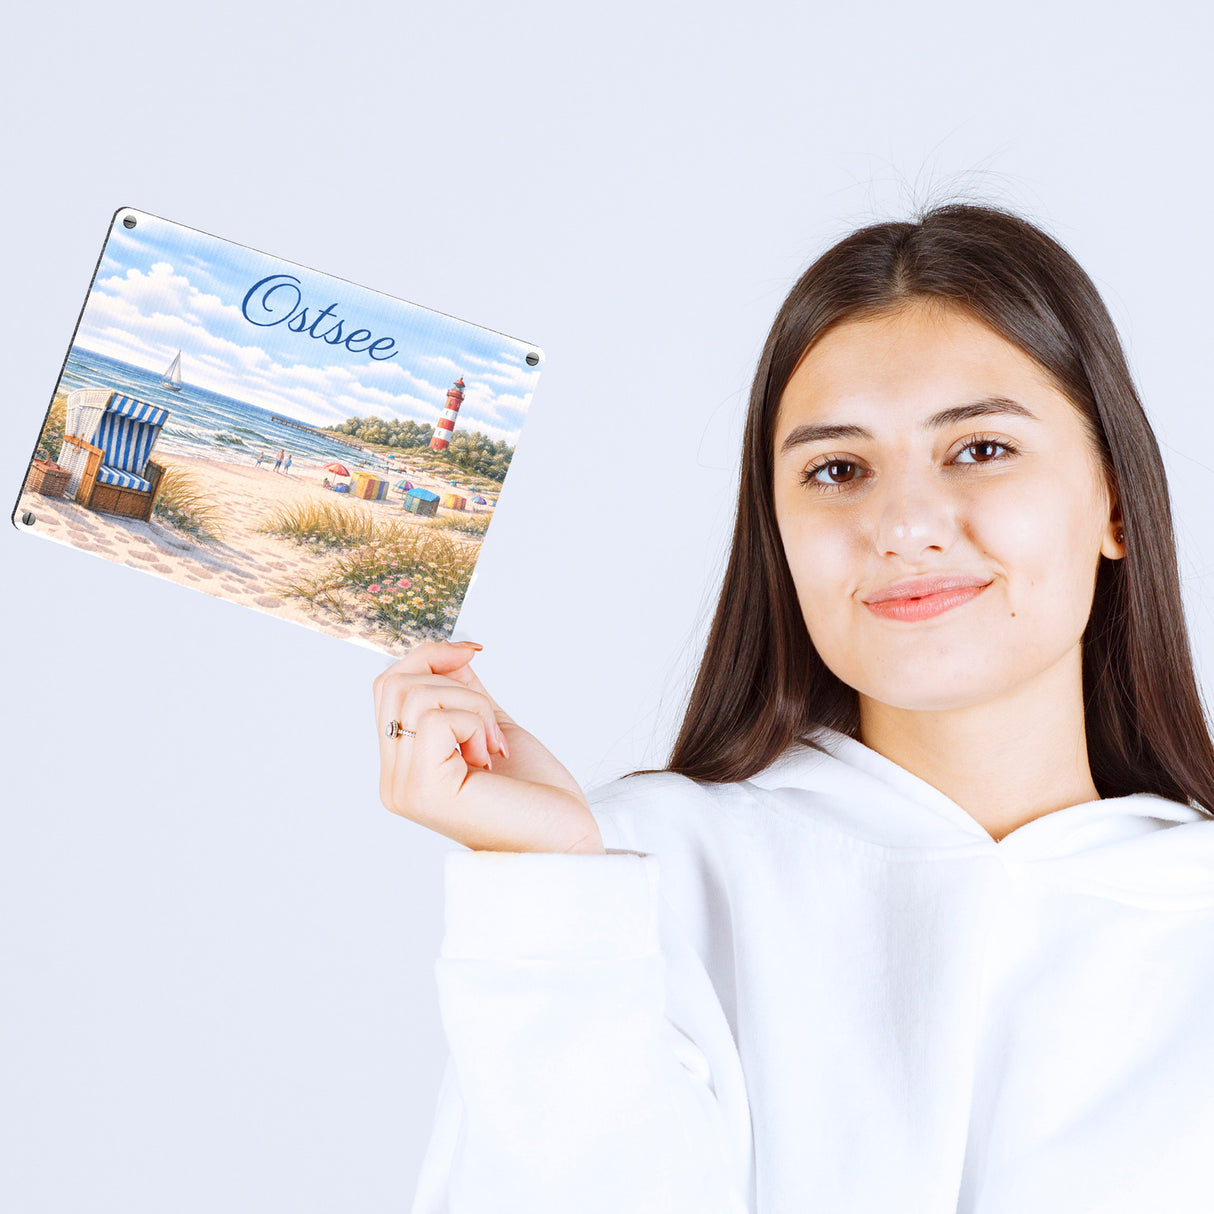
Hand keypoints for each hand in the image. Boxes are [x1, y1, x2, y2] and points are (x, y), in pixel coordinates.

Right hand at [372, 640, 605, 853]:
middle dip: (454, 680)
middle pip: (395, 684)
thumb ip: (464, 692)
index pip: (388, 688)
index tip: (471, 651)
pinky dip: (474, 722)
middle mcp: (394, 781)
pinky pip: (436, 718)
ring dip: (473, 706)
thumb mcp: (490, 724)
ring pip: (417, 696)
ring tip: (492, 745)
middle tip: (489, 721)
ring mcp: (404, 788)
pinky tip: (490, 756)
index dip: (429, 656)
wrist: (566, 837)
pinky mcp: (424, 791)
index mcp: (403, 766)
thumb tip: (448, 651)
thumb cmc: (537, 793)